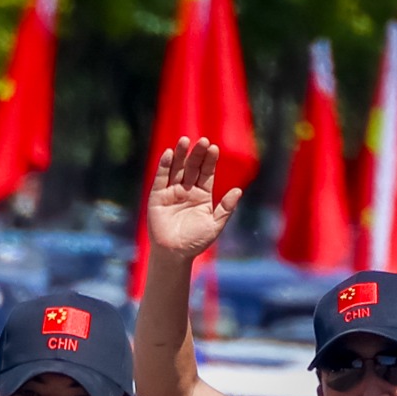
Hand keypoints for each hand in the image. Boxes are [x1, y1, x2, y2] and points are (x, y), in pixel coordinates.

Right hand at [143, 139, 240, 263]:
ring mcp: (172, 192)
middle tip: (203, 140)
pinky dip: (165, 166)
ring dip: (181, 154)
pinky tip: (170, 154)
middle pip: (193, 167)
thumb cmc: (195, 242)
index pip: (207, 173)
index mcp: (202, 195)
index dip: (210, 161)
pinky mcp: (157, 196)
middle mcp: (187, 190)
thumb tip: (239, 190)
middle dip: (197, 154)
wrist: (174, 254)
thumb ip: (226, 208)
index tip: (214, 148)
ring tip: (186, 140)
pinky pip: (161, 178)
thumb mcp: (214, 225)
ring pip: (177, 169)